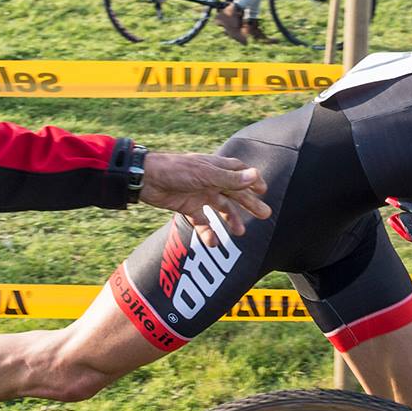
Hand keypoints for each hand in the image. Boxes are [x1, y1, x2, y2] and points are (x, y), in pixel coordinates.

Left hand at [138, 151, 270, 240]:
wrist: (147, 179)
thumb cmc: (176, 170)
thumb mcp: (206, 174)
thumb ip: (230, 179)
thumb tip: (255, 176)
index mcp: (215, 168)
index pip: (239, 172)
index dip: (252, 180)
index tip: (263, 190)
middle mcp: (209, 181)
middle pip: (234, 193)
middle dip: (249, 203)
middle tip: (265, 214)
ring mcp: (199, 194)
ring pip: (220, 208)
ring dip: (231, 219)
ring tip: (240, 232)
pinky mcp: (187, 206)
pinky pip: (201, 221)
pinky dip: (207, 231)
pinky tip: (213, 241)